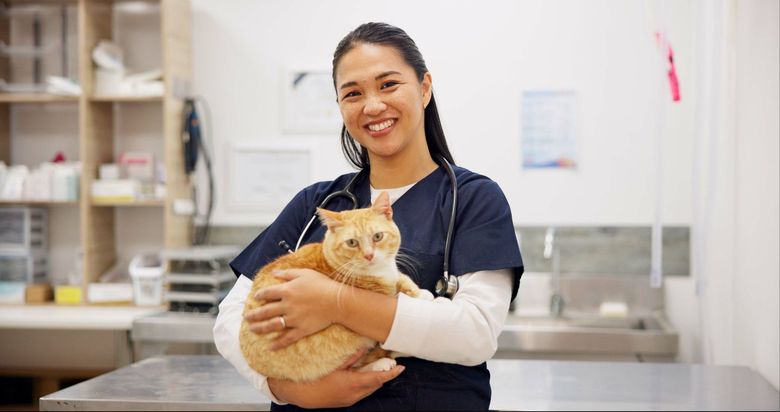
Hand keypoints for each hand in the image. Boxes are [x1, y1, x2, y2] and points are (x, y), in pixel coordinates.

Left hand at [243, 268, 339, 349]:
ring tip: (252, 330)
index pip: (267, 293)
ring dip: (260, 328)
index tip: (255, 297)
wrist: (337, 301)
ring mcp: (293, 319)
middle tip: (245, 318)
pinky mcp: (302, 329)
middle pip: (265, 311)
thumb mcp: (304, 273)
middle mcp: (287, 305)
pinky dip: (278, 344)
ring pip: (272, 325)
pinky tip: (270, 347)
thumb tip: (274, 273)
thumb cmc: (323, 284)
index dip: (259, 295)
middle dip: (253, 315)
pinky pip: (287, 339)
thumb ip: (287, 273)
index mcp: (287, 290)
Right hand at [268, 349, 404, 407]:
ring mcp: (351, 399)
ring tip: (379, 367)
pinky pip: (362, 392)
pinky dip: (367, 383)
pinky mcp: (347, 401)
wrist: (303, 395)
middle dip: (385, 375)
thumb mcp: (334, 365)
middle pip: (376, 384)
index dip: (391, 374)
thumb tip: (364, 348)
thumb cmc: (317, 378)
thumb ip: (351, 357)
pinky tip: (364, 374)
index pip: (378, 379)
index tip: (401, 368)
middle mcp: (355, 394)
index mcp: (353, 384)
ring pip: (370, 389)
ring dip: (376, 379)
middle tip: (390, 363)